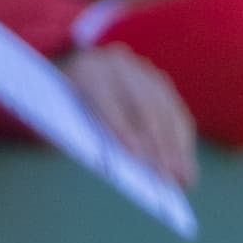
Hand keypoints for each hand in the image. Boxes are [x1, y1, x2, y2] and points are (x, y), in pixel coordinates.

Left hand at [63, 43, 196, 189]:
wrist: (68, 85)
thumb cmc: (60, 117)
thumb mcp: (57, 126)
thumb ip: (73, 139)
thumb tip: (107, 165)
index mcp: (85, 71)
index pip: (106, 99)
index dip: (121, 127)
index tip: (136, 156)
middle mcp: (117, 66)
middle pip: (143, 104)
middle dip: (157, 142)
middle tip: (166, 174)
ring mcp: (143, 72)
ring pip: (165, 109)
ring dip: (177, 145)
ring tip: (183, 177)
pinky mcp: (160, 85)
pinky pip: (176, 113)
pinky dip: (182, 141)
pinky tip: (186, 165)